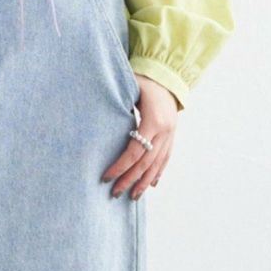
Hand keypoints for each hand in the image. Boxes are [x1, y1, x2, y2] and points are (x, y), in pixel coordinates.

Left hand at [101, 75, 178, 198]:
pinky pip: (166, 158)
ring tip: (133, 196)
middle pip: (145, 163)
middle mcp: (165, 131)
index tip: (105, 177)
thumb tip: (97, 124)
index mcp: (153, 121)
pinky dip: (158, 172)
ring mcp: (171, 134)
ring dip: (144, 182)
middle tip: (115, 193)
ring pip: (158, 164)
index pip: (134, 151)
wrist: (167, 75)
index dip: (120, 166)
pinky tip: (152, 184)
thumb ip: (117, 107)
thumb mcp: (129, 90)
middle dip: (130, 180)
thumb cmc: (142, 81)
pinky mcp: (172, 136)